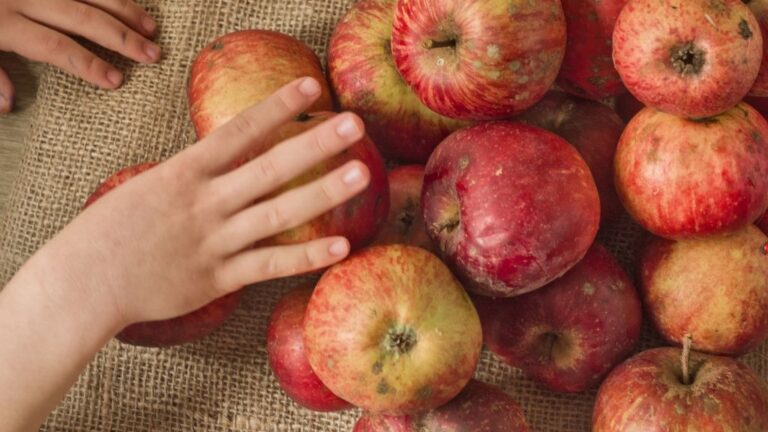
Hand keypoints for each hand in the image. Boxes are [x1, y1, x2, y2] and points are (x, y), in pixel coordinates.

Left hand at [0, 0, 159, 112]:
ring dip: (123, 9)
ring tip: (150, 30)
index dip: (87, 64)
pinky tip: (133, 2)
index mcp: (2, 23)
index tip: (117, 82)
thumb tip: (8, 104)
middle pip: (81, 17)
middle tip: (151, 56)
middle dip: (120, 38)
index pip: (55, 47)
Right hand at [39, 77, 369, 326]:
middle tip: (354, 124)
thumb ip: (196, 172)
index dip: (277, 107)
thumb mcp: (151, 184)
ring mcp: (214, 240)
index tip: (311, 87)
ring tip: (361, 174)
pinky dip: (305, 257)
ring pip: (277, 214)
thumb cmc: (114, 229)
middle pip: (268, 167)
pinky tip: (341, 245)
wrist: (84, 280)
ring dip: (322, 192)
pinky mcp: (218, 277)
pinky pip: (269, 265)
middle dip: (314, 143)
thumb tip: (228, 156)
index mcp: (185, 173)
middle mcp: (204, 202)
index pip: (239, 131)